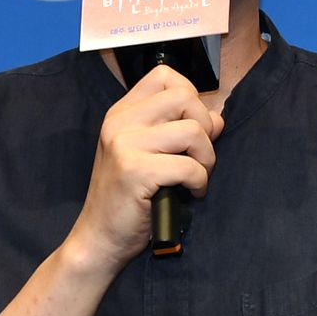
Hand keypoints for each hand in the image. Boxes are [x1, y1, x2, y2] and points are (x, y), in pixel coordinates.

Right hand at [67, 65, 223, 273]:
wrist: (99, 239)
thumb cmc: (128, 199)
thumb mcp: (146, 154)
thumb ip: (176, 130)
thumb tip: (217, 117)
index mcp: (121, 113)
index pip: (165, 77)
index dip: (191, 96)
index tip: (191, 126)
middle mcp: (120, 123)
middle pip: (185, 98)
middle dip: (205, 128)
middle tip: (198, 157)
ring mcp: (125, 145)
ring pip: (194, 132)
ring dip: (206, 159)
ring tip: (195, 178)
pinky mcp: (135, 171)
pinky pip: (190, 166)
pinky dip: (199, 182)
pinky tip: (190, 194)